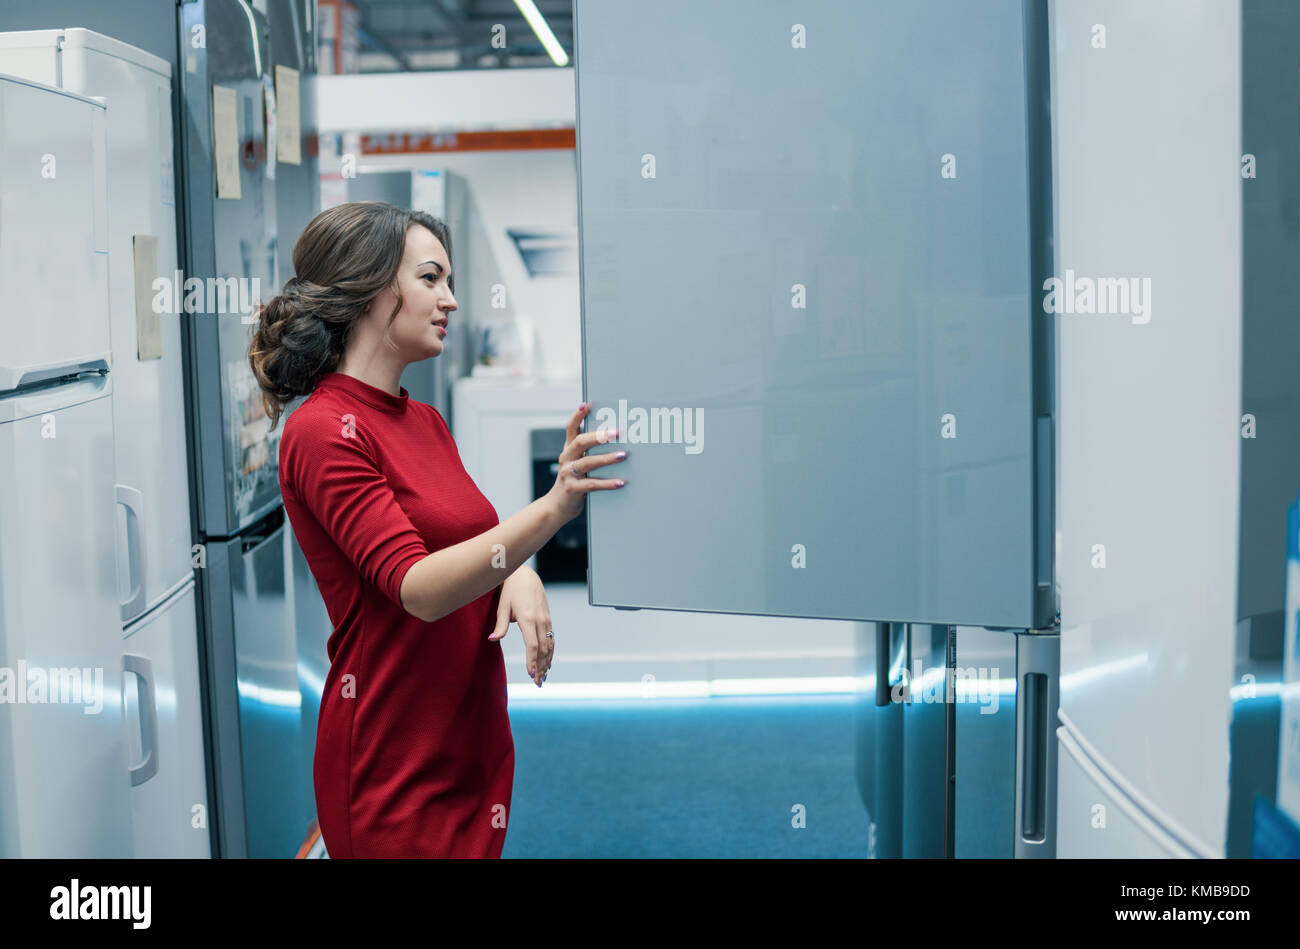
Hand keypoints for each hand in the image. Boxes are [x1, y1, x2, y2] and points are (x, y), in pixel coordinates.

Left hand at [489, 565, 553, 686]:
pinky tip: (547, 662)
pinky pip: (551, 638)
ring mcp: (546, 619)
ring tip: (543, 677)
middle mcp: (540, 620)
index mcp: (528, 618)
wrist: (525, 575)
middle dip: (540, 667)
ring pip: (549, 645)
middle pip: (543, 649)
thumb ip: (500, 625)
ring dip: (547, 662)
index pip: (532, 645)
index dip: (532, 660)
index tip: (530, 674)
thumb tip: (492, 639)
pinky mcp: (548, 618)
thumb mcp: (502, 606)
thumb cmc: (511, 590)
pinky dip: (550, 652)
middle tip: (537, 683)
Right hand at [546, 403, 627, 522]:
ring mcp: (568, 474)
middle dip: (600, 436)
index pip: (571, 428)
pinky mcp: (572, 489)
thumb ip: (589, 452)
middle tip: (617, 432)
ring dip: (607, 458)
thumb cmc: (573, 482)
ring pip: (588, 462)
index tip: (587, 405)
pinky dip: (607, 483)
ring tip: (624, 454)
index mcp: (568, 450)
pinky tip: (621, 482)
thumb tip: (615, 438)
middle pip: (580, 442)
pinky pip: (592, 484)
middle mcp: (566, 459)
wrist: (556, 507)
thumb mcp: (578, 464)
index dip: (577, 416)